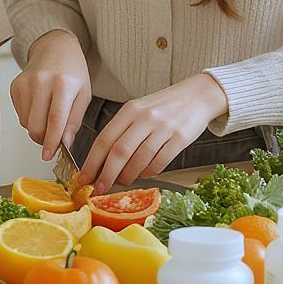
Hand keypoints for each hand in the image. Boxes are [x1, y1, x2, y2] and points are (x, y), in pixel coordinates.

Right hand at [10, 30, 91, 160]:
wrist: (55, 48)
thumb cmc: (72, 72)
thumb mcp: (84, 95)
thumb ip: (74, 121)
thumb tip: (64, 143)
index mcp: (63, 83)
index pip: (55, 119)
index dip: (52, 141)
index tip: (49, 155)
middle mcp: (41, 81)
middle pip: (36, 124)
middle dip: (43, 139)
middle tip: (53, 138)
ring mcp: (25, 82)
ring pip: (26, 122)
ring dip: (37, 129)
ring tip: (48, 116)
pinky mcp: (15, 85)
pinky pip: (20, 115)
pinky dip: (30, 118)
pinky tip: (39, 106)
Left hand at [79, 74, 228, 193]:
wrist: (198, 95)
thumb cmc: (163, 106)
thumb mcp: (138, 110)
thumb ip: (122, 131)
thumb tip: (102, 162)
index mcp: (129, 110)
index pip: (104, 139)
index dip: (91, 161)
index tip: (84, 177)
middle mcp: (144, 118)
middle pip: (119, 152)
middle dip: (106, 174)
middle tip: (100, 188)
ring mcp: (163, 127)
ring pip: (139, 159)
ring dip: (128, 175)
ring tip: (122, 181)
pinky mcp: (180, 137)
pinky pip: (160, 161)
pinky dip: (149, 172)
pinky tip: (145, 174)